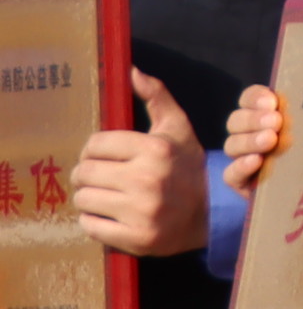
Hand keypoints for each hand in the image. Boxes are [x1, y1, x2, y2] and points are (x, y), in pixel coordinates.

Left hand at [75, 73, 211, 258]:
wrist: (213, 214)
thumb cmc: (188, 168)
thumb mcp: (177, 130)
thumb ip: (156, 97)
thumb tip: (130, 70)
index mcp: (155, 149)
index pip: (94, 144)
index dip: (95, 150)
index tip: (106, 157)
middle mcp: (148, 179)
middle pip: (84, 172)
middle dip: (89, 175)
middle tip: (103, 179)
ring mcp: (141, 211)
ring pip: (83, 199)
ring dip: (91, 198)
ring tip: (108, 197)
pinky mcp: (136, 238)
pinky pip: (89, 226)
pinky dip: (95, 222)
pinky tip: (112, 216)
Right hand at [221, 82, 287, 193]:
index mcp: (267, 115)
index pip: (250, 99)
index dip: (255, 97)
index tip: (272, 100)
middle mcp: (250, 134)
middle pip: (237, 120)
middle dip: (254, 118)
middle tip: (276, 121)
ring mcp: (242, 158)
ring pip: (232, 144)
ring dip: (249, 140)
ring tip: (270, 140)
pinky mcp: (241, 183)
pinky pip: (230, 174)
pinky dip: (240, 166)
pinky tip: (255, 161)